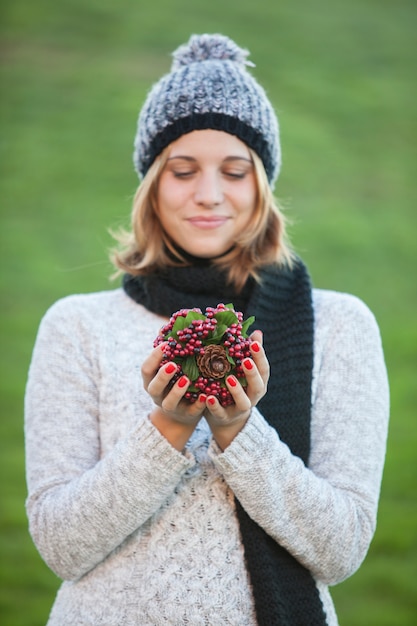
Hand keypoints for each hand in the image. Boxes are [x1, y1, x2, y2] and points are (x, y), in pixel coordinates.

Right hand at [141, 344, 204, 449]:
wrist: (181, 413)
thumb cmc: (174, 381)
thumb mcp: (169, 367)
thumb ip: (168, 350)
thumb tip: (165, 326)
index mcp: (151, 381)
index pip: (146, 369)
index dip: (153, 358)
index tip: (165, 345)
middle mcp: (157, 395)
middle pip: (154, 387)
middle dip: (163, 376)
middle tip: (173, 364)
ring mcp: (171, 407)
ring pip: (169, 403)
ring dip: (177, 391)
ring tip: (187, 379)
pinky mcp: (186, 415)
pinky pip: (191, 412)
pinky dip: (198, 404)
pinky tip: (205, 396)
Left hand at [203, 330, 268, 448]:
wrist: (226, 418)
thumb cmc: (234, 387)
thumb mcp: (241, 371)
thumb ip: (248, 353)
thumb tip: (257, 331)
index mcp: (258, 383)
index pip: (264, 369)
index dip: (260, 356)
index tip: (253, 342)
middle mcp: (252, 397)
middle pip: (257, 386)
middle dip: (252, 373)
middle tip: (245, 360)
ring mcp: (239, 409)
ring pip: (243, 402)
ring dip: (236, 391)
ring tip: (229, 378)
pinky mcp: (224, 417)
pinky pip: (220, 413)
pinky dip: (215, 406)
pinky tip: (208, 397)